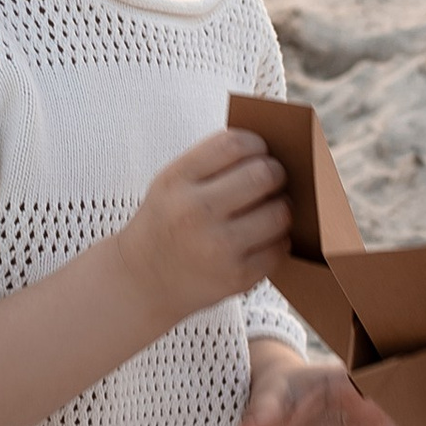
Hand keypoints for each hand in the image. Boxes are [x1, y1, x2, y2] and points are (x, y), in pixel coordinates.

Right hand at [119, 130, 290, 336]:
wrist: (143, 281)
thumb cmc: (166, 224)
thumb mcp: (171, 183)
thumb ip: (212, 161)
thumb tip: (270, 149)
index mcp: (177, 181)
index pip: (233, 144)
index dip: (256, 144)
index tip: (258, 152)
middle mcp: (195, 212)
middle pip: (263, 174)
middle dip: (276, 174)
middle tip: (271, 180)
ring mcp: (217, 247)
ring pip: (280, 212)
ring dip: (282, 208)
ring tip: (268, 211)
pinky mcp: (237, 277)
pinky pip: (280, 247)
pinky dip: (278, 240)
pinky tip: (262, 239)